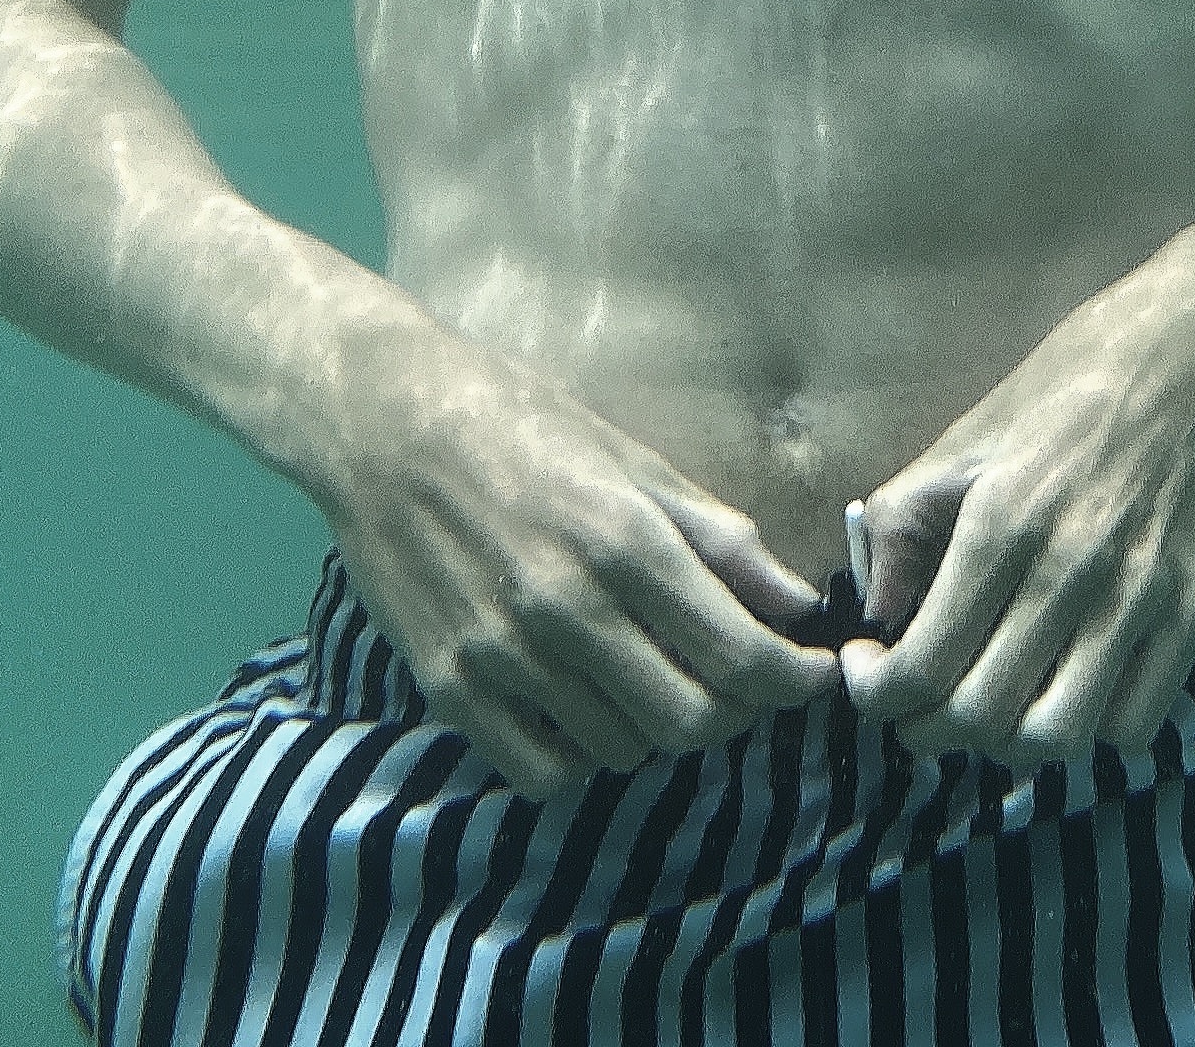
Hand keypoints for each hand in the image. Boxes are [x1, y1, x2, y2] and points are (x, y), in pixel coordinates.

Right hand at [302, 319, 839, 795]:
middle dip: (734, 710)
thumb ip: (720, 540)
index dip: (794, 682)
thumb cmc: (522, 425)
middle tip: (734, 680)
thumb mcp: (634, 463)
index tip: (811, 676)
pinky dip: (578, 751)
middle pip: (690, 722)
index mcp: (624, 543)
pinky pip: (544, 770)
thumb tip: (798, 604)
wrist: (383, 424)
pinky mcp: (450, 688)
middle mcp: (567, 610)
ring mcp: (503, 657)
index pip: (740, 657)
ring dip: (653, 725)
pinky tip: (580, 701)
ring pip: (622, 750)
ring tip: (646, 672)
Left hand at [837, 236, 1194, 768]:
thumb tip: (877, 616)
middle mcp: (1072, 570)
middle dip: (926, 730)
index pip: (922, 665)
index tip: (869, 676)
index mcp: (1002, 521)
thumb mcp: (968, 434)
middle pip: (980, 716)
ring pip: (1056, 736)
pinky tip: (1067, 684)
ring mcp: (1143, 598)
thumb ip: (905, 525)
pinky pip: (1132, 722)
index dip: (877, 695)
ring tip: (989, 709)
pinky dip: (1087, 727)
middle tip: (915, 705)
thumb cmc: (1074, 381)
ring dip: (1004, 744)